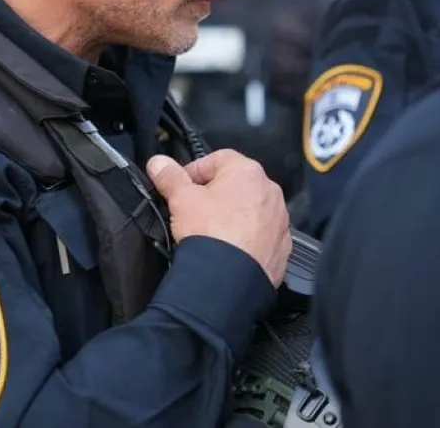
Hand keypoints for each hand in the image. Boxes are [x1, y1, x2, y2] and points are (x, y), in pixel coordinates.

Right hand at [147, 149, 291, 286]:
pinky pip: (261, 234)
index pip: (217, 159)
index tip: (181, 186)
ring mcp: (279, 220)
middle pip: (237, 184)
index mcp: (247, 171)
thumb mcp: (180, 198)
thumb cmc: (208, 231)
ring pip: (251, 209)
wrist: (229, 279)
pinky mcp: (282, 246)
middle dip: (215, 193)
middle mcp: (270, 191)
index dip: (195, 171)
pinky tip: (230, 249)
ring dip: (233, 215)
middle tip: (195, 210)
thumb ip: (169, 176)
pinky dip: (247, 237)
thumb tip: (158, 162)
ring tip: (212, 232)